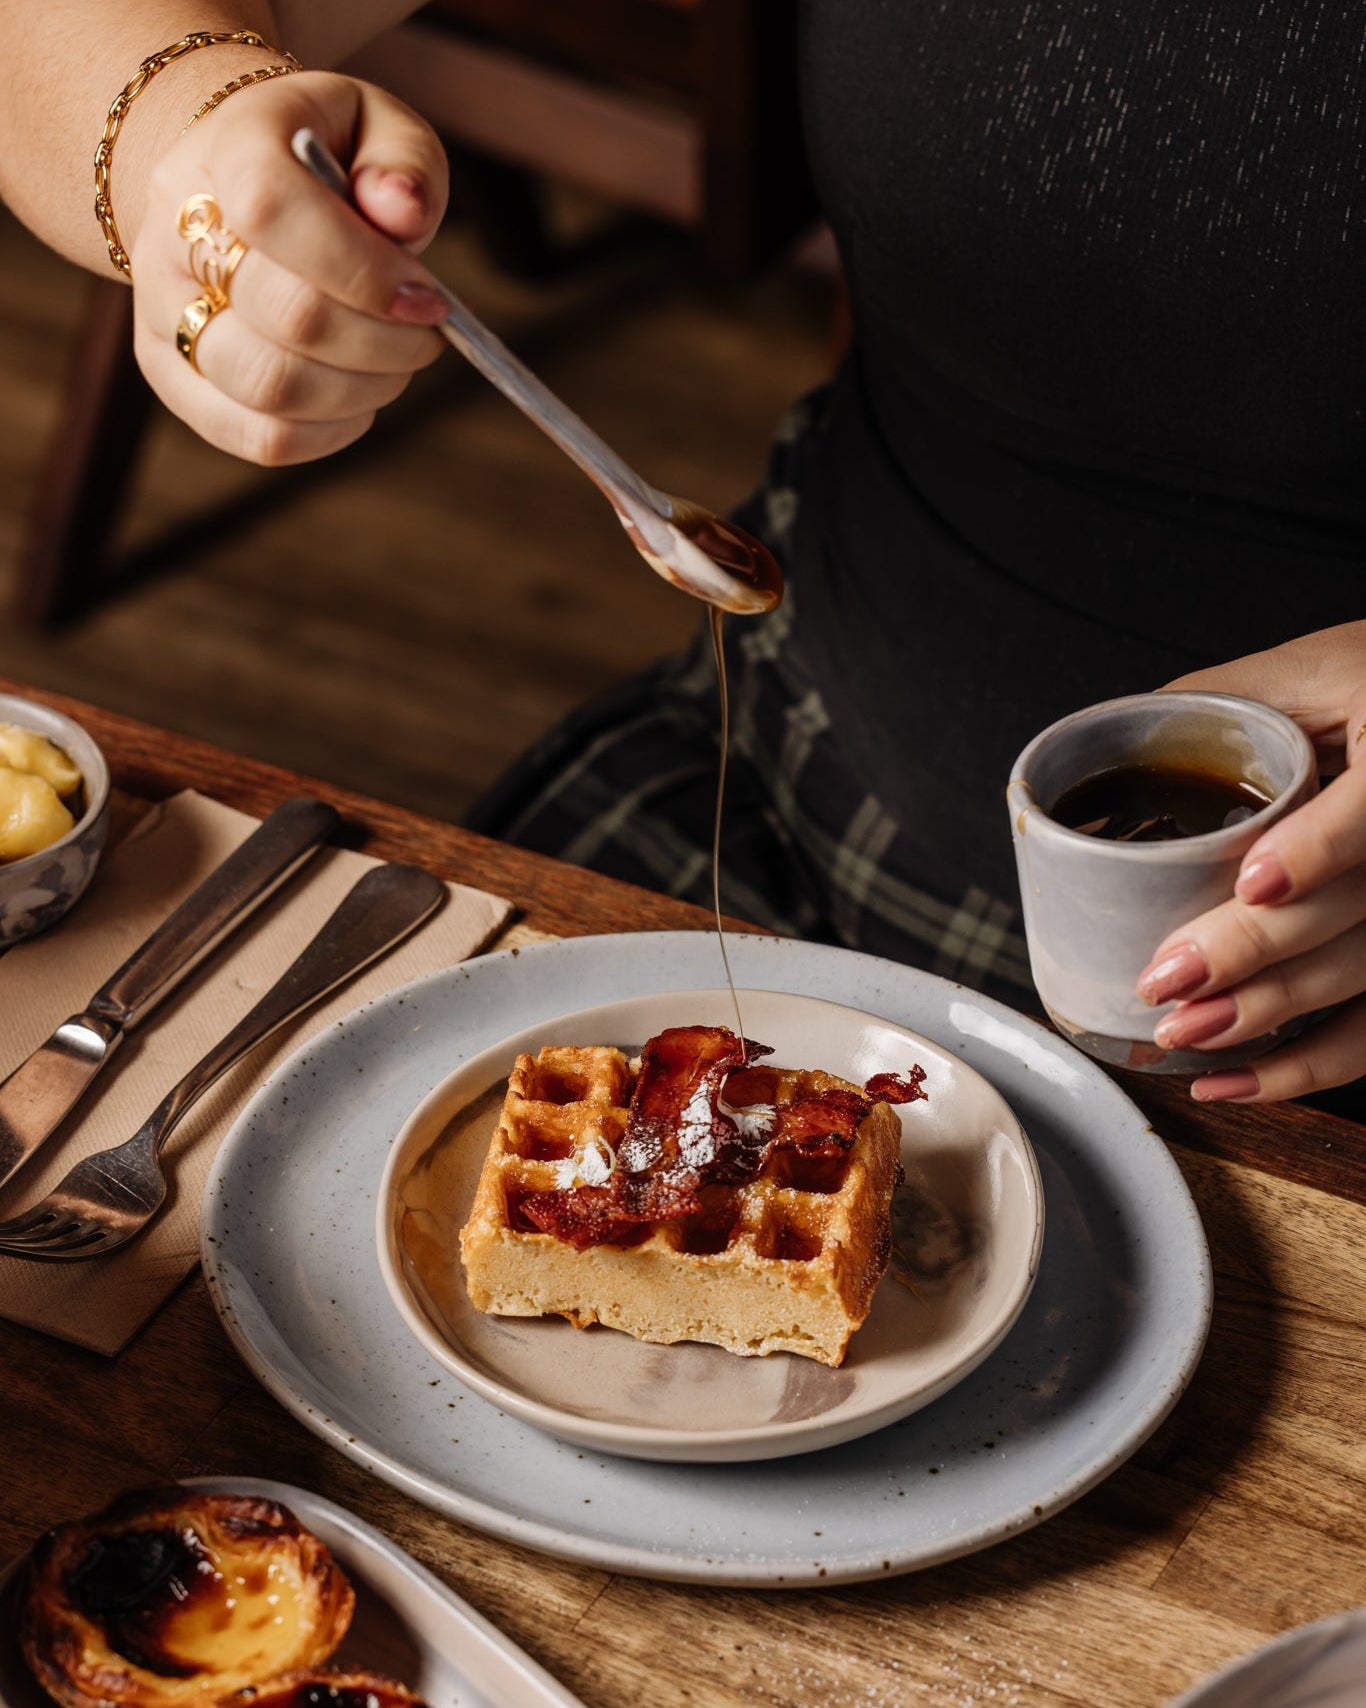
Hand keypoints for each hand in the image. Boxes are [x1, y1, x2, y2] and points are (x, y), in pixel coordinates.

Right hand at [126, 70, 449, 464]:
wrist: (234, 185)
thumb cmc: (323, 160)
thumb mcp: (376, 127)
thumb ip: (403, 162)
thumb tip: (403, 211)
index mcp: (226, 149)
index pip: (274, 211)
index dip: (364, 269)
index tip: (428, 297)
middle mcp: (173, 230)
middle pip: (285, 316)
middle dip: (385, 342)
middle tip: (426, 332)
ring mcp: (162, 309)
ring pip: (269, 386)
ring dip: (362, 390)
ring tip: (395, 362)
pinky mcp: (170, 374)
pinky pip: (258, 436)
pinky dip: (330, 433)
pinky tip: (359, 398)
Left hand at [1135, 621, 1365, 1100]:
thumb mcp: (1302, 670)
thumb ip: (1216, 702)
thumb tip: (1107, 745)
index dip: (1322, 848)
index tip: (1255, 880)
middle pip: (1361, 909)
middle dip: (1258, 953)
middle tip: (1168, 977)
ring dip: (1273, 1017)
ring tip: (1182, 1031)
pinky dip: (1308, 1067)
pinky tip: (1232, 1081)